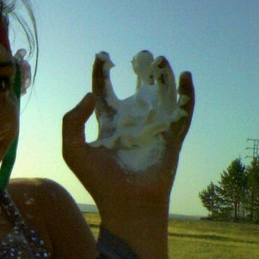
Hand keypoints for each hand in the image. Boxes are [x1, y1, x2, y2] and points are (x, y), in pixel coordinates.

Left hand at [62, 53, 194, 224]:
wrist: (127, 205)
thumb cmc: (99, 181)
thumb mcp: (73, 150)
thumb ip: (72, 121)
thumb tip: (89, 95)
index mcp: (107, 125)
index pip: (104, 93)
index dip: (101, 74)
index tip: (101, 56)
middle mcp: (131, 124)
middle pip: (138, 89)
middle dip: (141, 70)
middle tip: (142, 53)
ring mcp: (153, 129)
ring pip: (161, 96)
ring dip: (163, 77)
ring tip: (161, 59)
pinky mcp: (172, 137)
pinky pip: (182, 111)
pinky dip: (186, 94)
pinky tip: (184, 76)